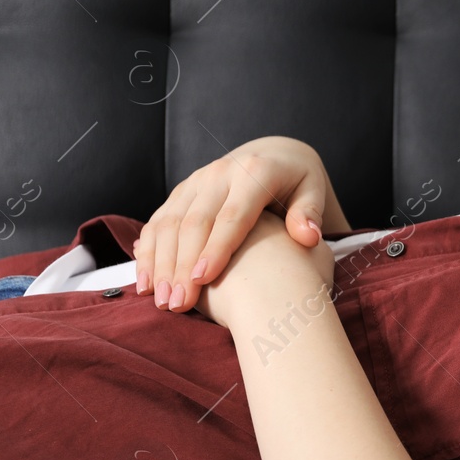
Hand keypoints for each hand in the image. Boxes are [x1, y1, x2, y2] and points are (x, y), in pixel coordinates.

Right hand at [135, 135, 348, 312]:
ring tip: (160, 300)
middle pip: (194, 223)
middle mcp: (220, 174)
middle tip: (177, 303)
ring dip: (161, 264)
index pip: (233, 215)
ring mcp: (196, 182)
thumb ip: (310, 212)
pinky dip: (149, 253)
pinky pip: (158, 222)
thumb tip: (307, 237)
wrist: (274, 155)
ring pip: (169, 223)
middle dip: (182, 265)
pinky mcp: (182, 192)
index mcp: (255, 173)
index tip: (204, 279)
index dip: (216, 247)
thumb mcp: (312, 190)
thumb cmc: (298, 182)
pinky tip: (147, 282)